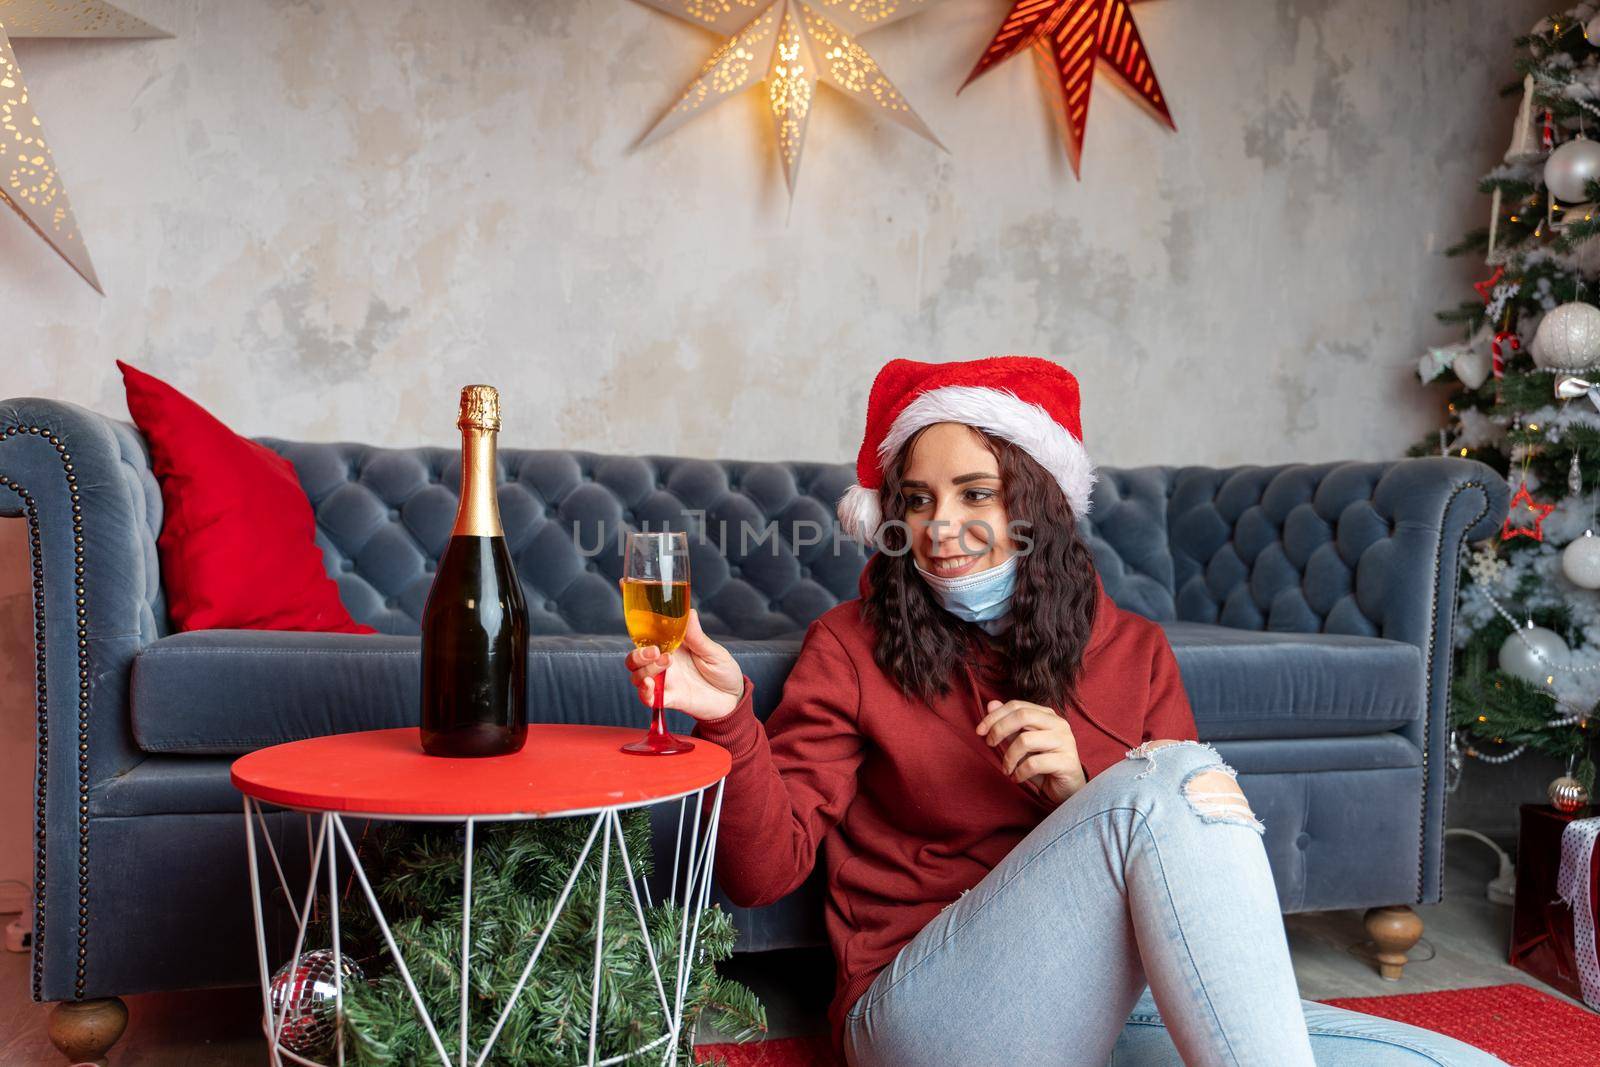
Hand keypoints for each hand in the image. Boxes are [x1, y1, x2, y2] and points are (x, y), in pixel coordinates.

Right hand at [625, 608, 744, 721]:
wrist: (733, 698)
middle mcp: (663, 663)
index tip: (640, 614)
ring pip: (637, 675)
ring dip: (645, 669)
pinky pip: (647, 698)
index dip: (640, 626)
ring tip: (666, 663)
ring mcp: (664, 681)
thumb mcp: (712, 651)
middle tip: (655, 651)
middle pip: (635, 658)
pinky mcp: (668, 698)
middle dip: (638, 654)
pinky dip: (644, 692)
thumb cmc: (722, 670)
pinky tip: (649, 685)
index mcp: (672, 646)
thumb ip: (697, 636)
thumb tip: (689, 611)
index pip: (647, 635)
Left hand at [975, 699, 1086, 804]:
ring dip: (1009, 757)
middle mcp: (1059, 724)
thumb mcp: (1021, 744)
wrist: (1067, 790)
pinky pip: (1034, 763)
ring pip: (1026, 740)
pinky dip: (1019, 772)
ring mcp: (1065, 741)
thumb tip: (991, 704)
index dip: (994, 716)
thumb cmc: (1043, 765)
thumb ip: (1008, 725)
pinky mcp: (1067, 762)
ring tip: (1007, 769)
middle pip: (1023, 716)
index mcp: (1048, 715)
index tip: (979, 731)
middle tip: (989, 744)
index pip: (1017, 706)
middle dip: (999, 729)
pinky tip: (1017, 778)